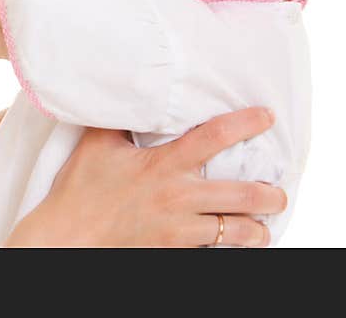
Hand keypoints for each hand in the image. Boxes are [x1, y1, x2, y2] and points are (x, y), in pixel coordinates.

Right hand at [6, 107, 285, 246]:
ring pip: (236, 232)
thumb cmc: (80, 189)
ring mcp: (179, 229)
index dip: (245, 124)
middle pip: (242, 195)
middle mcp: (178, 196)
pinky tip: (231, 245)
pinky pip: (212, 251)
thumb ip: (119, 120)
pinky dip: (227, 248)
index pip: (215, 137)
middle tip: (277, 192)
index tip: (266, 117)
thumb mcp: (97, 144)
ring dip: (256, 230)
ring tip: (263, 226)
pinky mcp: (173, 251)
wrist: (68, 237)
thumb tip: (130, 95)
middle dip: (270, 195)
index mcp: (164, 165)